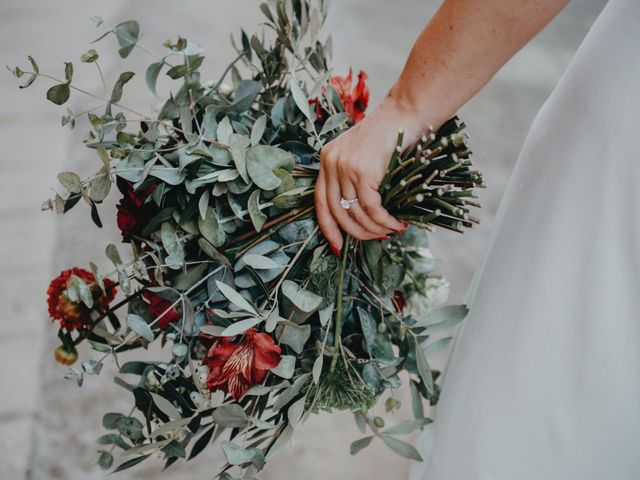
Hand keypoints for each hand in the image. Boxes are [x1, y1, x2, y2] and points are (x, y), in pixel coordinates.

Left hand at [315, 95, 422, 253]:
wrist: (406, 113)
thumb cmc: (390, 135)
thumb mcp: (363, 155)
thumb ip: (354, 178)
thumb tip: (360, 216)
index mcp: (327, 159)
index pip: (320, 201)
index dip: (328, 227)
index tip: (337, 245)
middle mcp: (331, 163)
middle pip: (336, 211)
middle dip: (356, 232)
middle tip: (374, 239)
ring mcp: (345, 167)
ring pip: (355, 212)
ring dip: (374, 228)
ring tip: (390, 232)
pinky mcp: (362, 171)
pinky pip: (372, 207)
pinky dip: (384, 220)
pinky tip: (396, 224)